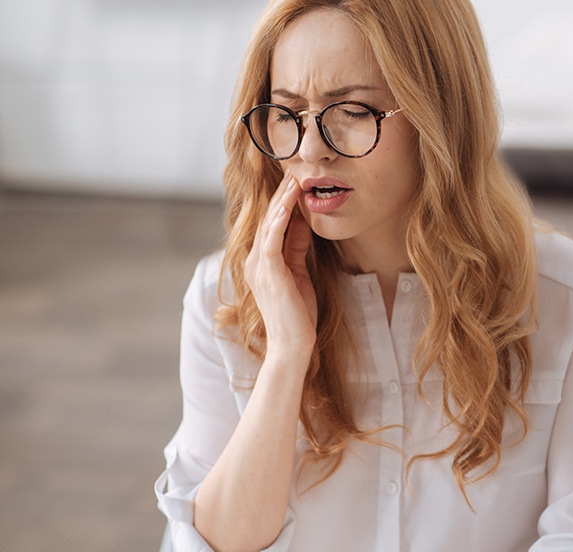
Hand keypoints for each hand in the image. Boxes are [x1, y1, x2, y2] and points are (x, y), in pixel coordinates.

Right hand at [244, 170, 316, 355]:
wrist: (292, 343)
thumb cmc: (297, 312)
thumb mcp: (299, 272)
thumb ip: (297, 247)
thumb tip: (302, 222)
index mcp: (261, 262)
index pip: (272, 225)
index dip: (283, 204)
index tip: (295, 184)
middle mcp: (255, 261)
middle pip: (268, 220)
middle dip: (281, 196)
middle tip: (293, 173)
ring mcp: (259, 266)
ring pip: (269, 224)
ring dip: (282, 201)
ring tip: (293, 180)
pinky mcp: (269, 271)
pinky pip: (272, 238)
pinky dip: (280, 219)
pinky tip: (290, 203)